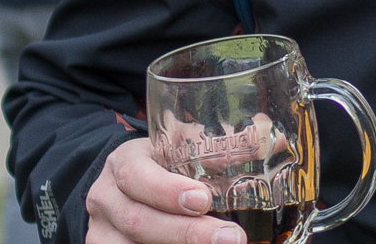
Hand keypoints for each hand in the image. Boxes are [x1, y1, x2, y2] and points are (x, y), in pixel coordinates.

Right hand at [87, 138, 241, 243]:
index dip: (167, 190)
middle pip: (139, 221)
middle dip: (186, 233)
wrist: (123, 189)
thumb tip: (275, 141)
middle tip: (230, 237)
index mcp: (123, 163)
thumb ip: (215, 149)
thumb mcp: (176, 150)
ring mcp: (101, 232)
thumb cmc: (159, 166)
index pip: (137, 176)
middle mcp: (105, 198)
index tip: (203, 199)